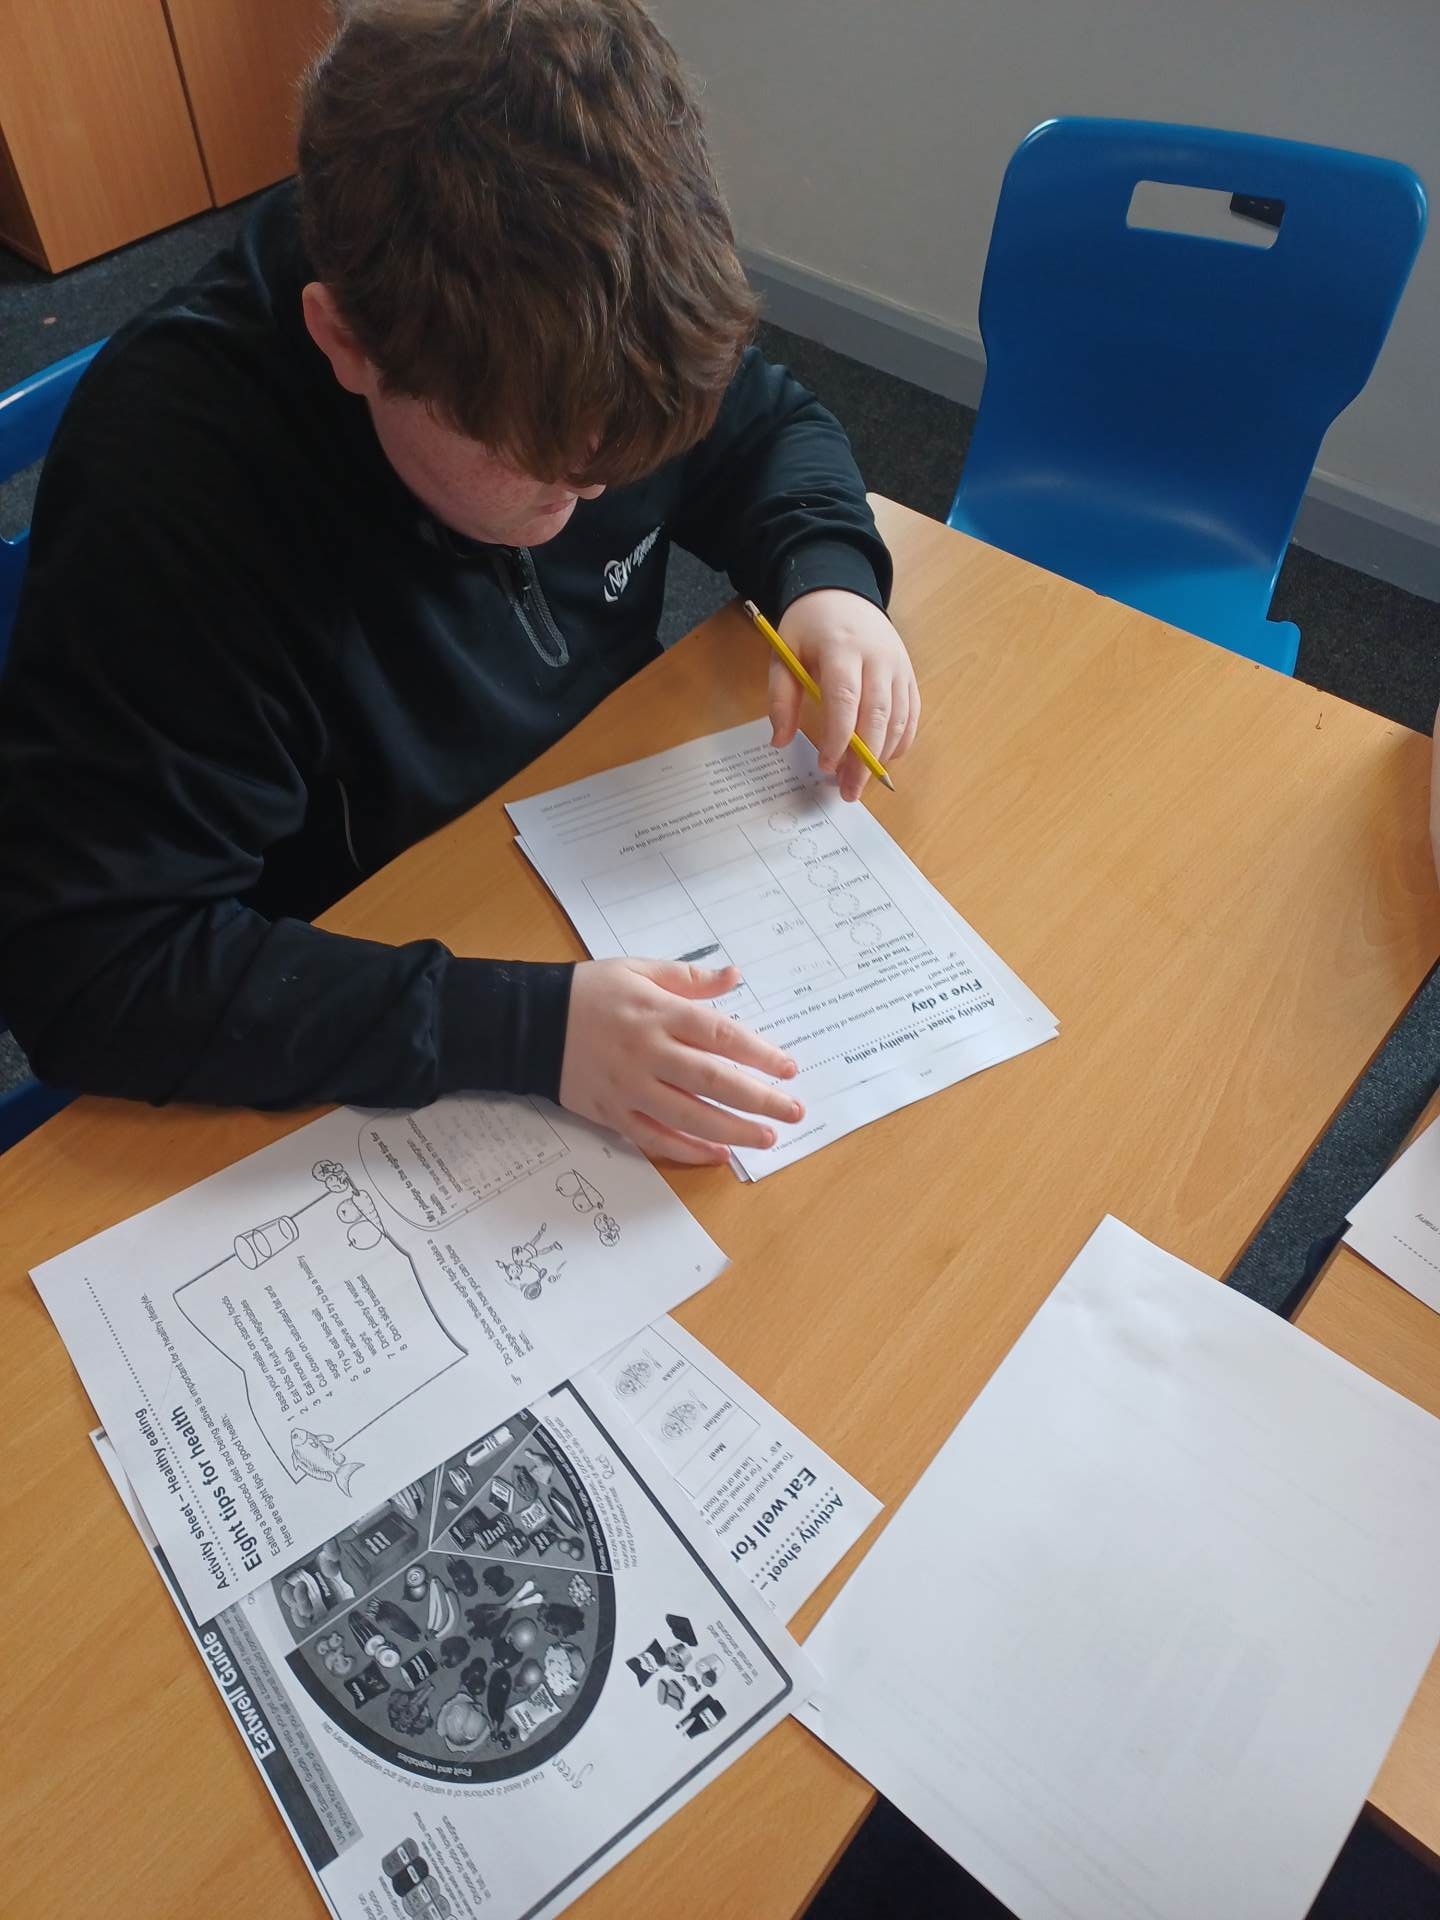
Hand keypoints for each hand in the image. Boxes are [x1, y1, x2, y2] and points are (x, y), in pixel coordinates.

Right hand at [559, 958, 803, 1165]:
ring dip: (733, 1131)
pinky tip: (718, 1156)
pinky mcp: (612, 1113)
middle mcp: (647, 1053)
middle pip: (713, 1081)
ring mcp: (629, 1088)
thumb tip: (735, 976)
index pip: (721, 1035)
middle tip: (793, 1111)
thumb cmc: (589, 992)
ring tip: (767, 1138)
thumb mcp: (638, 969)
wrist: (528, 1022)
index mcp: (658, 1013)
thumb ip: (689, 978)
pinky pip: (655, 1138)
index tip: (789, 1068)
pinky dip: (688, 1151)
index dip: (759, 1053)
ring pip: (689, 1116)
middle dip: (759, 1099)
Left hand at [772, 589, 919, 799]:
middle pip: (878, 715)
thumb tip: (780, 739)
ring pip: (899, 718)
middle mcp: (878, 658)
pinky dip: (901, 741)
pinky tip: (884, 759)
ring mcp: (898, 666)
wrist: (843, 593)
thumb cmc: (810, 627)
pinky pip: (912, 713)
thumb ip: (781, 696)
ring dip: (882, 755)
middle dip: (864, 758)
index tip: (826, 765)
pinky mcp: (909, 674)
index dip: (839, 737)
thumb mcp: (785, 652)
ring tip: (862, 782)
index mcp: (843, 648)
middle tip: (848, 791)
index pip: (846, 699)